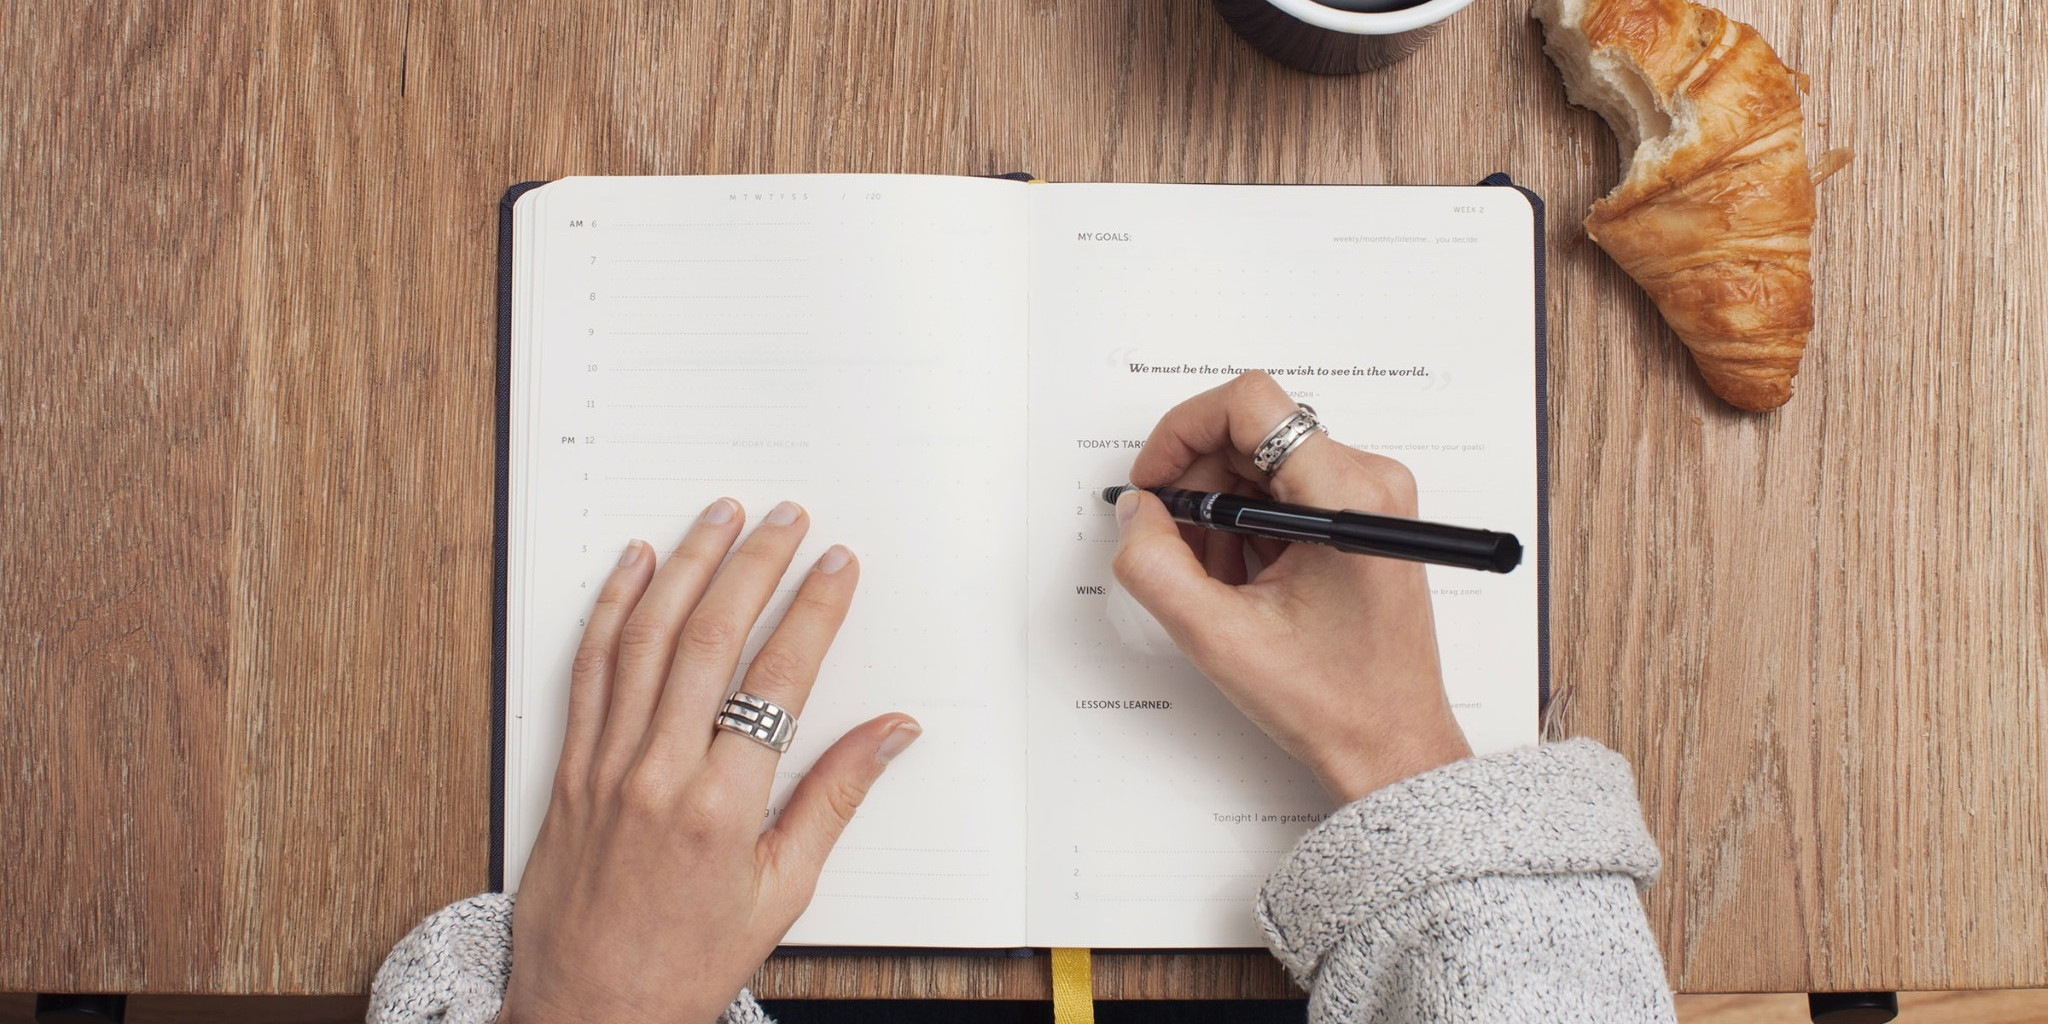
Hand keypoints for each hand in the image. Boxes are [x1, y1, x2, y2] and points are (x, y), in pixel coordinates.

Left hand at [501, 499, 920, 1023]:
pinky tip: (634, 566)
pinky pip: (589, 670)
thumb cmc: (688, 963)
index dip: (812, 611)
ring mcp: (605, 766)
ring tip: (719, 517)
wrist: (588, 1012)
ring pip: (645, 640)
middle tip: (786, 519)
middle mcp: (659, 775)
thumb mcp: (783, 892)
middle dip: (754, 567)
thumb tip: (892, 733)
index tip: (836, 566)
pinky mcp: (568, 769)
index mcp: (724, 808)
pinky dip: (611, 609)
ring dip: (685, 566)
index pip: (778, 680)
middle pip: (710, 640)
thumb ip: (835, 798)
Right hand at [1113, 372, 1469, 802]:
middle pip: (1251, 433)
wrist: (1391, 747)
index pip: (1250, 404)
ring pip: (1262, 464)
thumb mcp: (1219, 638)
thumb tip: (1136, 510)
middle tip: (1173, 546)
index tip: (1154, 482)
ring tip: (1216, 581)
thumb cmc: (1333, 701)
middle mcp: (1369, 481)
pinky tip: (1243, 584)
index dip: (1183, 431)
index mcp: (1347, 496)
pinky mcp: (1362, 518)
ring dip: (1220, 512)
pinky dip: (1247, 528)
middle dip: (1198, 484)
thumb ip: (1156, 565)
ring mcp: (1369, 499)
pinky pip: (1284, 492)